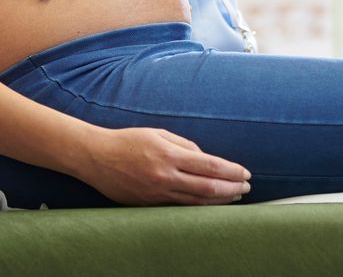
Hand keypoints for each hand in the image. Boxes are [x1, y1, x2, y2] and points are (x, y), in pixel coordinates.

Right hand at [82, 127, 251, 205]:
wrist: (96, 157)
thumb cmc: (129, 141)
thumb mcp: (159, 134)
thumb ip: (185, 145)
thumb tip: (206, 159)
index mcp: (169, 155)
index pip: (209, 166)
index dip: (231, 171)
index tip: (245, 174)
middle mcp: (165, 177)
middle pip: (208, 187)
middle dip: (231, 188)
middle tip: (246, 188)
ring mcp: (157, 194)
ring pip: (196, 201)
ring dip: (219, 200)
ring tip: (234, 196)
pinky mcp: (149, 205)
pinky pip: (180, 207)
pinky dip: (199, 207)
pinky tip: (210, 204)